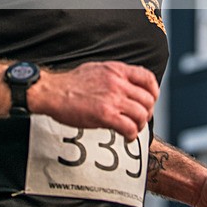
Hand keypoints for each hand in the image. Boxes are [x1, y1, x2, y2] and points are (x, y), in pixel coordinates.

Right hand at [28, 61, 158, 141]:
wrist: (52, 92)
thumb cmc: (70, 83)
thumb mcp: (97, 69)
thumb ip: (115, 75)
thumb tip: (128, 84)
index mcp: (116, 70)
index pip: (147, 78)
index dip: (154, 92)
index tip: (150, 101)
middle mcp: (117, 83)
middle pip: (147, 99)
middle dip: (147, 112)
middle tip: (140, 120)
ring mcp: (112, 99)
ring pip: (141, 114)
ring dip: (140, 125)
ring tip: (132, 129)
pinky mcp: (105, 115)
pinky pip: (129, 127)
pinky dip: (132, 135)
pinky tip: (126, 137)